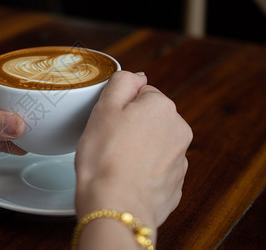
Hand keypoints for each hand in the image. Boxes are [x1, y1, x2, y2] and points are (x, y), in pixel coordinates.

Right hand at [75, 71, 191, 229]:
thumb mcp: (104, 108)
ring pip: (153, 143)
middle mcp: (179, 130)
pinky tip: (125, 178)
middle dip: (131, 126)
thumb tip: (137, 76)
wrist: (115, 207)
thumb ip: (122, 82)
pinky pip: (156, 168)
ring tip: (116, 163)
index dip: (120, 106)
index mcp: (162, 107)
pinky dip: (143, 170)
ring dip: (138, 148)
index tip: (108, 122)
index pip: (141, 93)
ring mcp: (180, 160)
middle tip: (109, 142)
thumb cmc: (105, 157)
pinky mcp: (175, 184)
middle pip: (149, 118)